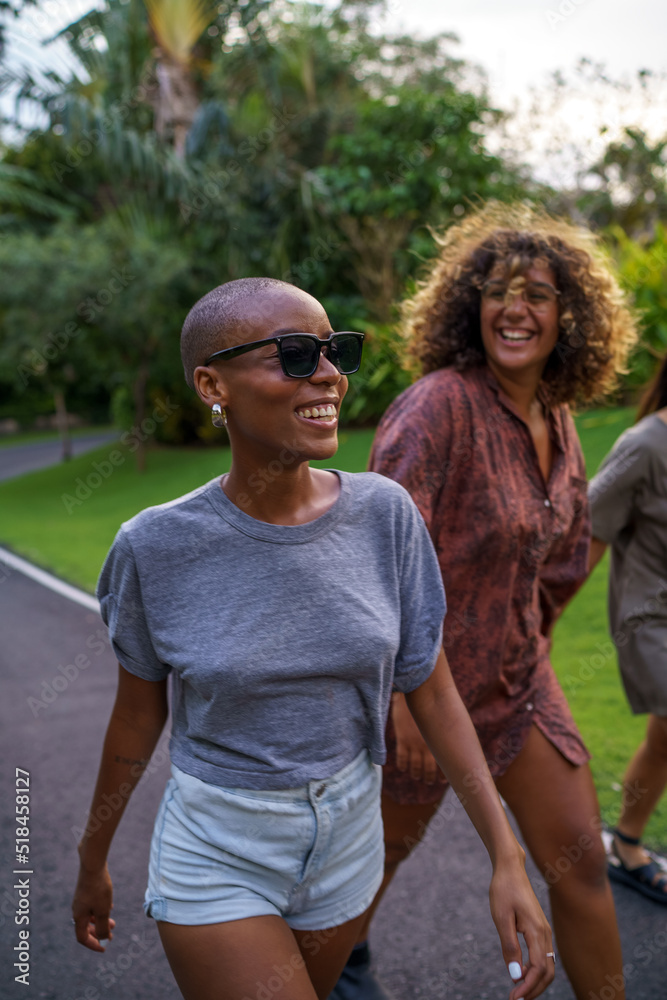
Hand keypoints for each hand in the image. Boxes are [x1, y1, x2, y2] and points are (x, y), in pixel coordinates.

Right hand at [72, 863, 115, 951]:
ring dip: (101, 921)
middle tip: (112, 934)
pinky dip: (99, 911)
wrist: (93, 865)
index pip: (83, 938)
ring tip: (113, 921)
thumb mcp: (103, 911)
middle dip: (98, 933)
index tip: (105, 948)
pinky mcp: (85, 891)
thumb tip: (103, 940)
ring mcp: (80, 900)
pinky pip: (91, 906)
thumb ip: (102, 927)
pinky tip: (109, 906)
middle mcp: (77, 910)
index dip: (93, 945)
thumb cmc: (98, 889)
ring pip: (89, 916)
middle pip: (85, 928)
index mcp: (79, 917)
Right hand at [391, 693, 440, 782]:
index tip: (442, 781)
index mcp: (440, 741)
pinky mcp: (403, 739)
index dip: (443, 776)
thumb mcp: (442, 719)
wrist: (414, 692)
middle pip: (429, 770)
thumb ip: (446, 733)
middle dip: (429, 778)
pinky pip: (402, 759)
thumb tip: (456, 743)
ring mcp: (414, 743)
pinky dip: (403, 766)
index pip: (444, 765)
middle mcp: (428, 745)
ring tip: (416, 776)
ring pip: (415, 768)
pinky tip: (404, 767)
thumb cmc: (431, 703)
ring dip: (416, 774)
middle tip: (429, 781)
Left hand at [488, 855, 554, 999]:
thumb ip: (509, 947)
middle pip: (547, 972)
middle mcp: (545, 933)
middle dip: (534, 989)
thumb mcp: (501, 918)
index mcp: (537, 931)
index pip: (538, 968)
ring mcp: (544, 931)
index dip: (527, 986)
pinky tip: (522, 975)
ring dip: (535, 982)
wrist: (510, 868)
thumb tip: (516, 975)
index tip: (513, 997)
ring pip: (547, 965)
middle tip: (515, 999)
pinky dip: (536, 970)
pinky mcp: (540, 929)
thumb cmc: (503, 890)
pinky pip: (543, 956)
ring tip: (519, 992)